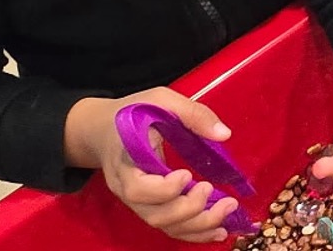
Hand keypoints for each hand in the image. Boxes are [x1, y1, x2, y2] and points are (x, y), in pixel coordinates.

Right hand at [66, 88, 238, 243]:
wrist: (104, 129)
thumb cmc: (131, 112)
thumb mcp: (159, 100)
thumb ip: (192, 113)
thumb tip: (223, 133)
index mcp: (124, 162)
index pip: (138, 189)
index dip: (164, 189)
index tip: (187, 174)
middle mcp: (127, 189)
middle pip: (155, 215)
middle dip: (190, 210)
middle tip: (217, 194)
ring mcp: (138, 202)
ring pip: (165, 225)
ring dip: (199, 225)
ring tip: (228, 212)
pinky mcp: (149, 206)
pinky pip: (170, 227)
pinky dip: (195, 232)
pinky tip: (219, 229)